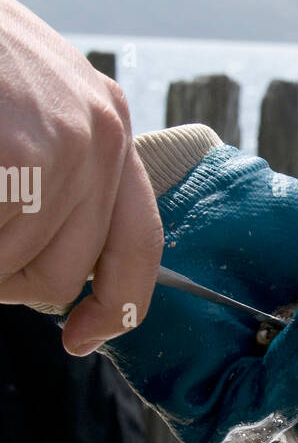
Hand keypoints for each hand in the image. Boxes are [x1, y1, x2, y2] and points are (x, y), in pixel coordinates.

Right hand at [0, 0, 162, 351]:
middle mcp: (105, 134)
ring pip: (22, 271)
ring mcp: (70, 145)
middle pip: (65, 274)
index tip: (81, 336)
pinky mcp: (29, 157)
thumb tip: (58, 282)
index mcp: (109, 125)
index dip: (113, 303)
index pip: (139, 242)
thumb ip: (56, 179)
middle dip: (8, 278)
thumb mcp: (28, 107)